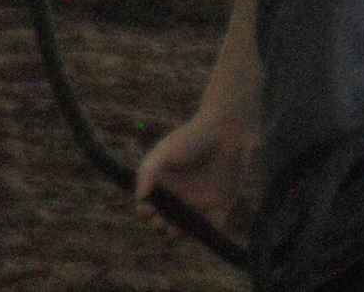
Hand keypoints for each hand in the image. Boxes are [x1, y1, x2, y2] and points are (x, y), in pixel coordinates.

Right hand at [135, 111, 250, 236]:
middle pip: (166, 221)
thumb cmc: (191, 138)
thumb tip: (139, 198)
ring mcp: (201, 202)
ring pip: (187, 228)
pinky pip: (212, 225)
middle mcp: (182, 197)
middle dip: (160, 225)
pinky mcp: (221, 203)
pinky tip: (196, 228)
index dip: (146, 213)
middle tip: (160, 221)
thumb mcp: (162, 152)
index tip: (147, 210)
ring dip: (179, 233)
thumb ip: (146, 173)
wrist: (224, 130)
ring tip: (174, 230)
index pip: (152, 207)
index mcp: (167, 186)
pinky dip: (205, 231)